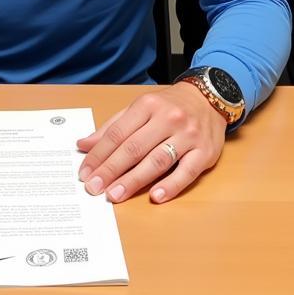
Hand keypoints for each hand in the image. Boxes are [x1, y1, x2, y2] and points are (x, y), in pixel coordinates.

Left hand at [76, 83, 225, 204]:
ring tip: (115, 194)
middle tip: (94, 187)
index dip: (99, 154)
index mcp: (148, 105)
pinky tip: (155, 196)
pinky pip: (187, 172)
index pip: (118, 133)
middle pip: (134, 148)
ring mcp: (188, 136)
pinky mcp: (205, 152)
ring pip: (157, 160)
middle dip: (111, 170)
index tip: (85, 172)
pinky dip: (171, 185)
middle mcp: (168, 118)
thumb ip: (113, 127)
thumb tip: (83, 145)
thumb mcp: (140, 107)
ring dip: (134, 180)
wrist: (209, 97)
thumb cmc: (170, 106)